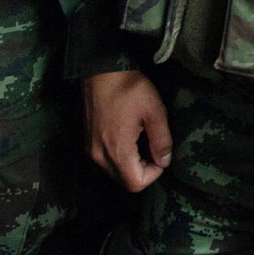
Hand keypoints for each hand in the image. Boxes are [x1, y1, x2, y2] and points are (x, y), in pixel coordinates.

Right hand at [83, 69, 171, 192]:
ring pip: (115, 171)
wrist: (101, 70)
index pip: (135, 184)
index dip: (154, 174)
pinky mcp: (88, 141)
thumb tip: (165, 162)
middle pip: (124, 180)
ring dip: (132, 163)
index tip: (161, 153)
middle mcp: (99, 155)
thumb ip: (162, 140)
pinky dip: (120, 155)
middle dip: (143, 169)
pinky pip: (106, 160)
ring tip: (143, 138)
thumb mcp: (155, 111)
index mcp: (117, 150)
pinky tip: (129, 134)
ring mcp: (91, 149)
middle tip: (154, 146)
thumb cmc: (130, 89)